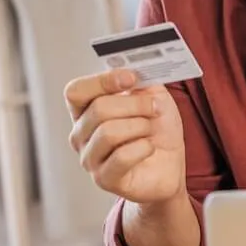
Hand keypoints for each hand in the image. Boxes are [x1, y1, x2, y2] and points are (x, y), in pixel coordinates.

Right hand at [65, 69, 184, 207]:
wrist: (170, 166)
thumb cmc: (157, 131)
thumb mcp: (154, 97)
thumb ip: (141, 80)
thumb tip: (131, 66)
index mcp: (86, 110)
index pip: (75, 91)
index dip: (102, 81)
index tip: (131, 78)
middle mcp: (81, 134)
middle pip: (99, 109)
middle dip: (135, 104)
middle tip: (154, 107)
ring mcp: (90, 158)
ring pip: (109, 131)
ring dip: (141, 126)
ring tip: (150, 130)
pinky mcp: (104, 179)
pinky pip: (122, 156)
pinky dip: (144, 148)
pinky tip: (149, 149)